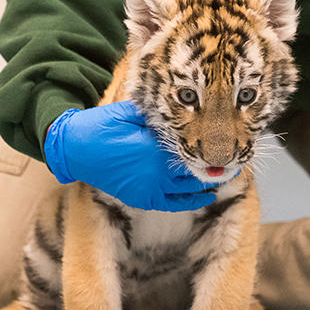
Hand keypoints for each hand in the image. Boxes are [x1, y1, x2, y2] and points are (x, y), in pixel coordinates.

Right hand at [43, 100, 216, 211]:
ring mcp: (151, 187)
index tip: (225, 136)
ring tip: (225, 173)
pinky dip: (192, 200)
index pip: (192, 145)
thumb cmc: (102, 125)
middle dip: (214, 162)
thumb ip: (155, 113)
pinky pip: (174, 202)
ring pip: (189, 185)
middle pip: (196, 167)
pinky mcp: (143, 198)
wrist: (75, 149)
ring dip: (208, 180)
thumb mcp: (130, 111)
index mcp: (156, 146)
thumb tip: (181, 107)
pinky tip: (206, 195)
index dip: (209, 142)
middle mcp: (157, 170)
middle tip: (233, 156)